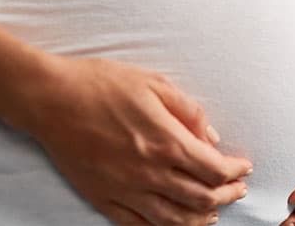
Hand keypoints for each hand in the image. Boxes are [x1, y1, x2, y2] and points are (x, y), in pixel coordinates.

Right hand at [27, 55, 252, 225]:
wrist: (50, 98)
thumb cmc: (102, 84)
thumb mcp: (155, 83)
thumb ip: (189, 111)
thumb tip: (211, 137)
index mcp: (165, 140)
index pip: (214, 169)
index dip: (235, 172)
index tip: (244, 167)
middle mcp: (149, 171)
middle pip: (201, 197)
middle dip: (226, 196)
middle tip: (236, 190)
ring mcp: (125, 189)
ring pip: (173, 219)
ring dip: (200, 218)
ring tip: (213, 213)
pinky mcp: (102, 197)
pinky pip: (137, 225)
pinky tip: (172, 223)